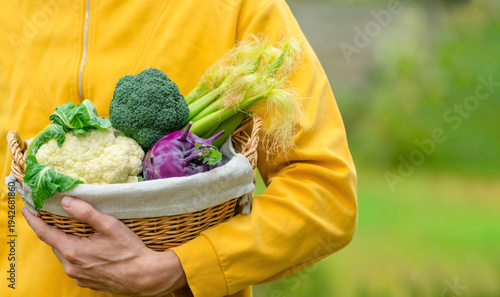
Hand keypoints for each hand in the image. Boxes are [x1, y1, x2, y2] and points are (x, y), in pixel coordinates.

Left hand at [22, 196, 188, 296]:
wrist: (144, 276)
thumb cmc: (129, 251)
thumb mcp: (109, 225)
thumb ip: (86, 212)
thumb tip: (66, 201)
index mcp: (73, 251)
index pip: (44, 233)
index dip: (33, 220)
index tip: (26, 209)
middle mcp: (71, 266)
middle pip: (55, 244)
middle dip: (54, 230)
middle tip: (57, 217)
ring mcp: (79, 276)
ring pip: (66, 255)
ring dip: (67, 243)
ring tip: (78, 232)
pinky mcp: (87, 282)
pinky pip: (76, 265)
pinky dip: (78, 255)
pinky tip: (91, 249)